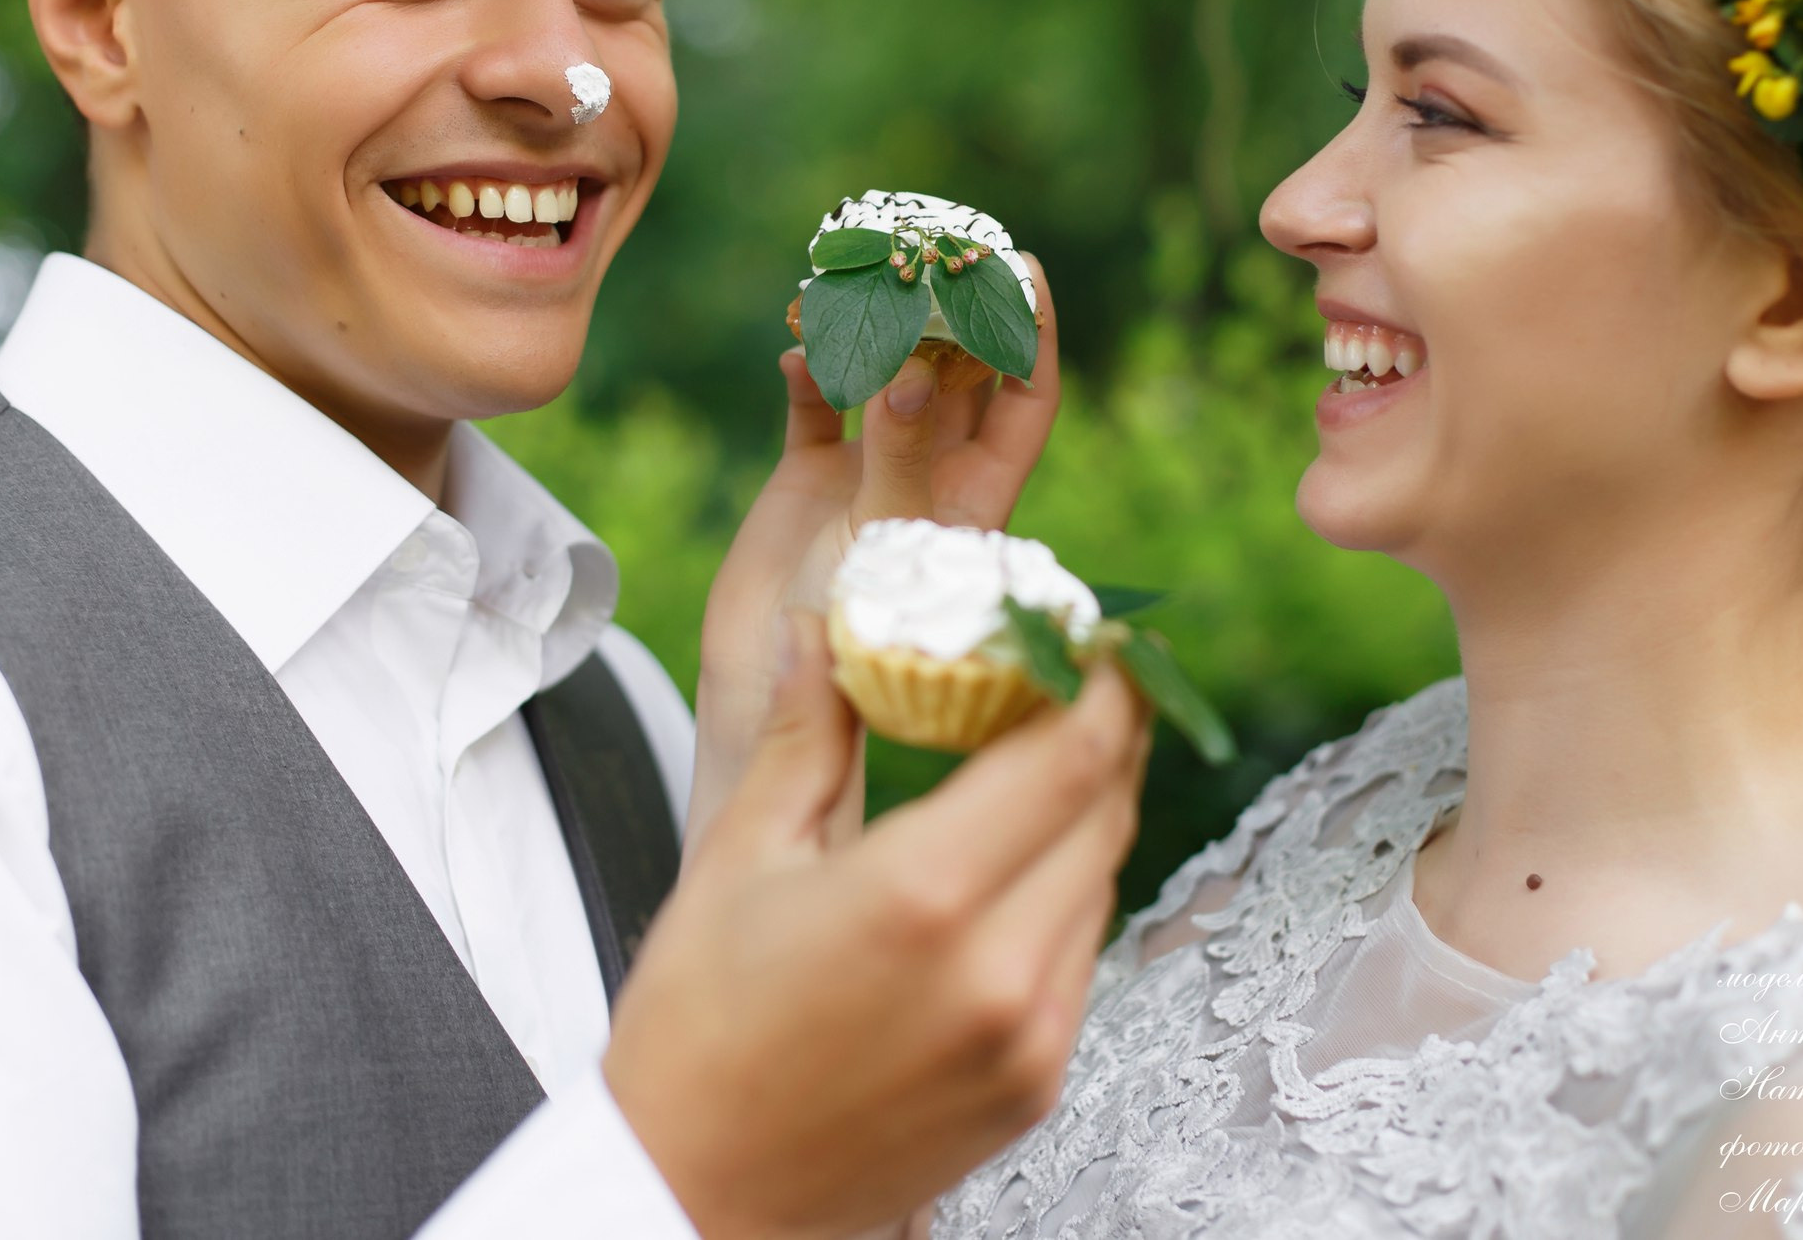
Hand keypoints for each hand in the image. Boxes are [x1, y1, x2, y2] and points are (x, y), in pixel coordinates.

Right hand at [605, 621, 1147, 1239]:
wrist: (695, 1197)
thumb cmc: (697, 1027)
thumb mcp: (739, 857)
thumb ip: (805, 730)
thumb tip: (826, 620)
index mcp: (922, 895)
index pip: (1072, 754)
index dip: (1101, 678)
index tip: (1090, 629)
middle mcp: (1001, 970)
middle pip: (1107, 808)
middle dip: (1103, 726)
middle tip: (1073, 668)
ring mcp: (1032, 1037)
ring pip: (1103, 878)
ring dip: (1088, 805)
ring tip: (1038, 750)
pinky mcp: (1038, 1086)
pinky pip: (1083, 953)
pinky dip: (1067, 886)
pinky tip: (1014, 857)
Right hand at [690, 257, 1062, 845]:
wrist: (770, 701)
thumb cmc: (851, 646)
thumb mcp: (889, 546)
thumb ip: (901, 461)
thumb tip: (913, 373)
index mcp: (982, 495)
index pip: (1027, 396)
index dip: (1033, 331)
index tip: (1023, 265)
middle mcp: (934, 473)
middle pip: (960, 369)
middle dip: (951, 306)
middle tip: (934, 243)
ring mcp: (871, 471)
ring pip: (885, 371)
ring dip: (875, 324)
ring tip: (858, 274)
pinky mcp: (808, 477)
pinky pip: (815, 403)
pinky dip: (808, 368)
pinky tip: (795, 347)